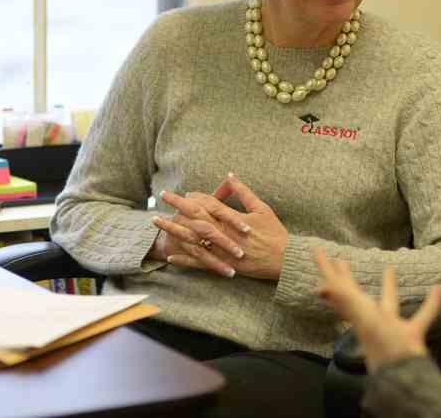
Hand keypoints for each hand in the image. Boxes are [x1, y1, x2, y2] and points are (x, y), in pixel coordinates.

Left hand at [153, 173, 290, 280]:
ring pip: (192, 239)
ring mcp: (221, 250)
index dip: (196, 197)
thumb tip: (230, 176)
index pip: (209, 204)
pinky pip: (199, 263)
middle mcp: (224, 234)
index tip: (185, 192)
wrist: (283, 260)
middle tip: (163, 196)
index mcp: (233, 219)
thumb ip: (244, 193)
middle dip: (178, 205)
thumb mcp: (262, 208)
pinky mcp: (222, 265)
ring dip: (173, 229)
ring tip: (157, 221)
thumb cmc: (274, 233)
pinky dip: (184, 259)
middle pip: (195, 217)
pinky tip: (170, 255)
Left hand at [314, 249, 440, 372]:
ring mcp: (390, 327)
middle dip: (348, 278)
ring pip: (387, 302)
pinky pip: (422, 315)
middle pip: (354, 293)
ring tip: (388, 269)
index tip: (317, 252)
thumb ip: (343, 300)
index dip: (327, 269)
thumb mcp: (361, 318)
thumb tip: (319, 287)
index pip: (337, 286)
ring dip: (388, 287)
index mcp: (358, 310)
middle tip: (342, 260)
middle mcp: (370, 318)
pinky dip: (430, 303)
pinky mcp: (411, 335)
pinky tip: (438, 289)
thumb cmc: (382, 346)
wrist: (402, 375)